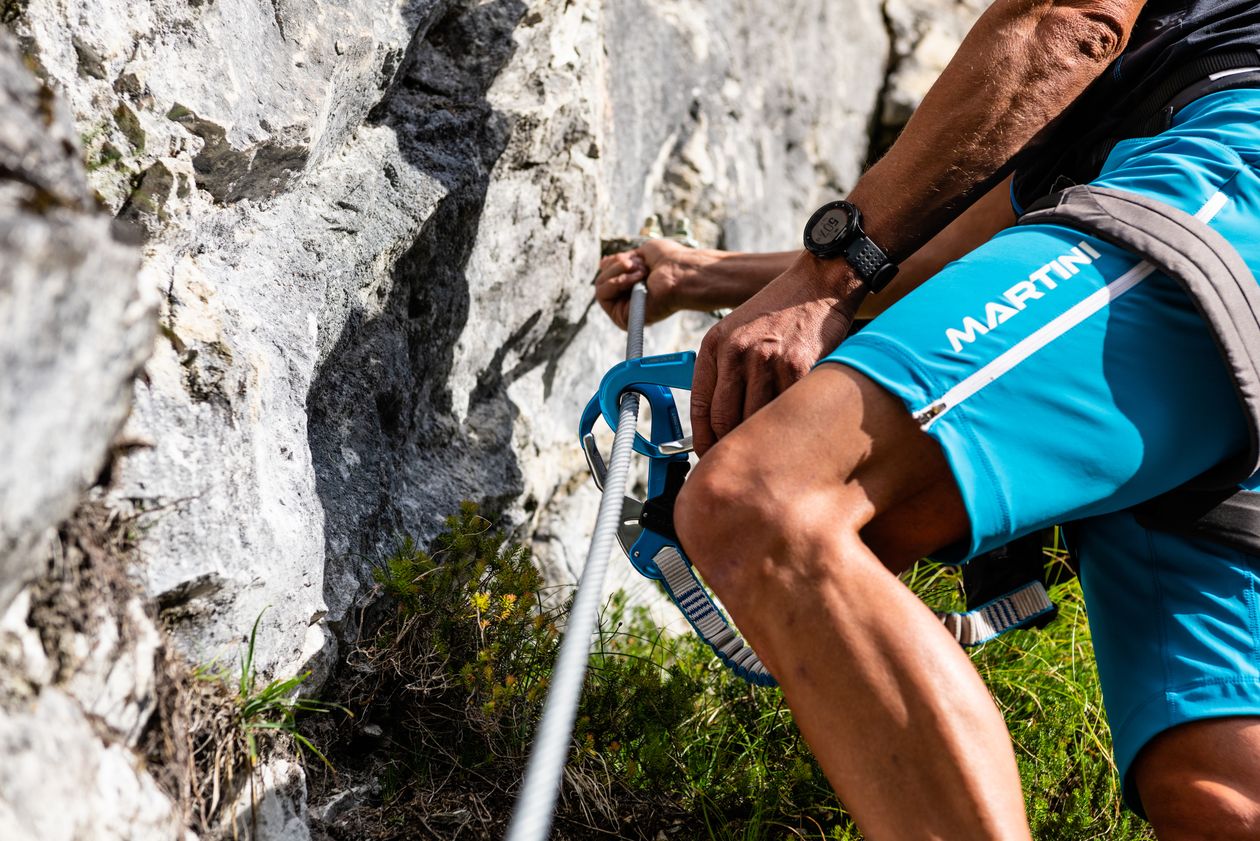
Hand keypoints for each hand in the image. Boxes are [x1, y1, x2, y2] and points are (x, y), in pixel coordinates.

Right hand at [594, 239, 713, 329]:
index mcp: (632, 285)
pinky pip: (603, 295)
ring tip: (642, 271)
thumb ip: (622, 260)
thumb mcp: (641, 253)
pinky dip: (617, 282)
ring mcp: (624, 309)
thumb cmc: (670, 261)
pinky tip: (637, 278)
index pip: (607, 273)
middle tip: (640, 264)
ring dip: (618, 272)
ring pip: (600, 286)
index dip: (614, 263)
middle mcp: (627, 300)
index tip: (632, 258)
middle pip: (601, 279)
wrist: (683, 272)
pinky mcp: (622, 318)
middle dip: (617, 266)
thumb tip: (602, 264)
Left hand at [691, 254, 863, 454]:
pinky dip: (788, 424)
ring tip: (769, 450)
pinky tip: (793, 429)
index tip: (709, 458)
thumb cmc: (778, 311)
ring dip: (762, 440)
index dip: (703, 441)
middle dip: (731, 446)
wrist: (817, 284)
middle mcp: (737, 352)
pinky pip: (787, 409)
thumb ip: (724, 371)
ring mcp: (768, 359)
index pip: (701, 408)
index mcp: (715, 345)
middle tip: (741, 462)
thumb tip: (718, 424)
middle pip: (726, 421)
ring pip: (757, 421)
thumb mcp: (736, 331)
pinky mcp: (799, 365)